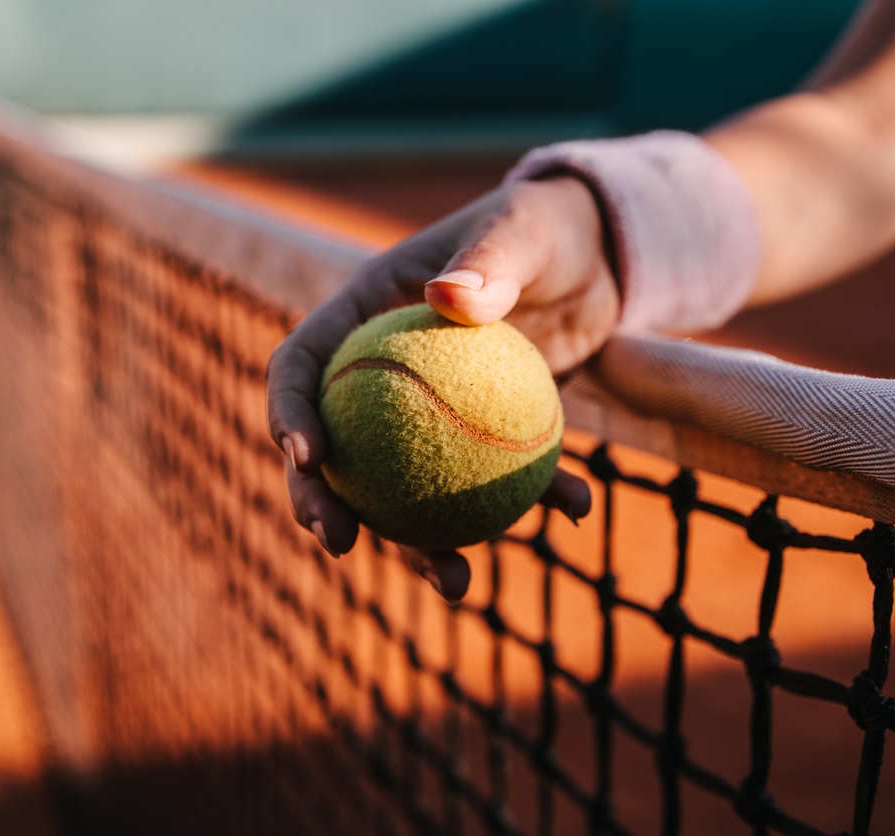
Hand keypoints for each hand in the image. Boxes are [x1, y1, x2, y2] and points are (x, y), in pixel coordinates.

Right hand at [267, 176, 616, 600]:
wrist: (604, 254)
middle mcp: (384, 372)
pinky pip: (491, 479)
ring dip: (419, 542)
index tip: (308, 457)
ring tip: (454, 583)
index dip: (289, 412)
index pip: (303, 363)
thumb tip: (443, 296)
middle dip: (322, 501)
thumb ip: (488, 261)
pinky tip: (574, 512)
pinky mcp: (481, 436)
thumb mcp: (525, 230)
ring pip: (404, 486)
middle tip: (337, 542)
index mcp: (366, 314)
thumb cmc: (549, 226)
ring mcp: (429, 412)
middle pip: (334, 445)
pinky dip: (530, 503)